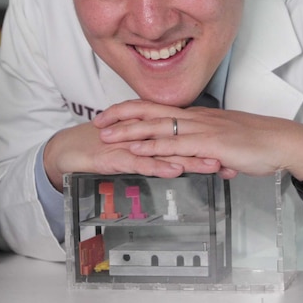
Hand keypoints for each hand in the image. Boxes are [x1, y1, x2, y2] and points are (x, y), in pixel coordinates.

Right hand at [42, 118, 221, 190]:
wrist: (68, 150)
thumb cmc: (101, 149)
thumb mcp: (136, 152)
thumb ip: (158, 155)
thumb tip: (182, 163)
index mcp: (151, 132)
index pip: (186, 137)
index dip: (209, 145)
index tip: (233, 154)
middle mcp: (144, 135)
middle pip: (181, 142)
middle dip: (208, 151)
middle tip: (234, 159)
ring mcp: (130, 144)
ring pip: (165, 151)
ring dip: (190, 159)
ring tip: (212, 165)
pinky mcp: (116, 156)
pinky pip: (140, 162)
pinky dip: (158, 166)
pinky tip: (173, 170)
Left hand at [93, 100, 302, 181]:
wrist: (283, 142)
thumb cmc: (260, 144)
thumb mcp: (229, 146)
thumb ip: (215, 153)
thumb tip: (213, 163)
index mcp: (199, 116)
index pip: (159, 109)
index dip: (133, 110)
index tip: (113, 114)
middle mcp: (196, 118)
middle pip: (150, 112)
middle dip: (121, 116)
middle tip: (97, 121)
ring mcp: (201, 130)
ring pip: (157, 128)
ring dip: (129, 132)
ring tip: (107, 137)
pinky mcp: (209, 144)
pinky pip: (175, 145)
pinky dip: (153, 147)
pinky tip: (137, 150)